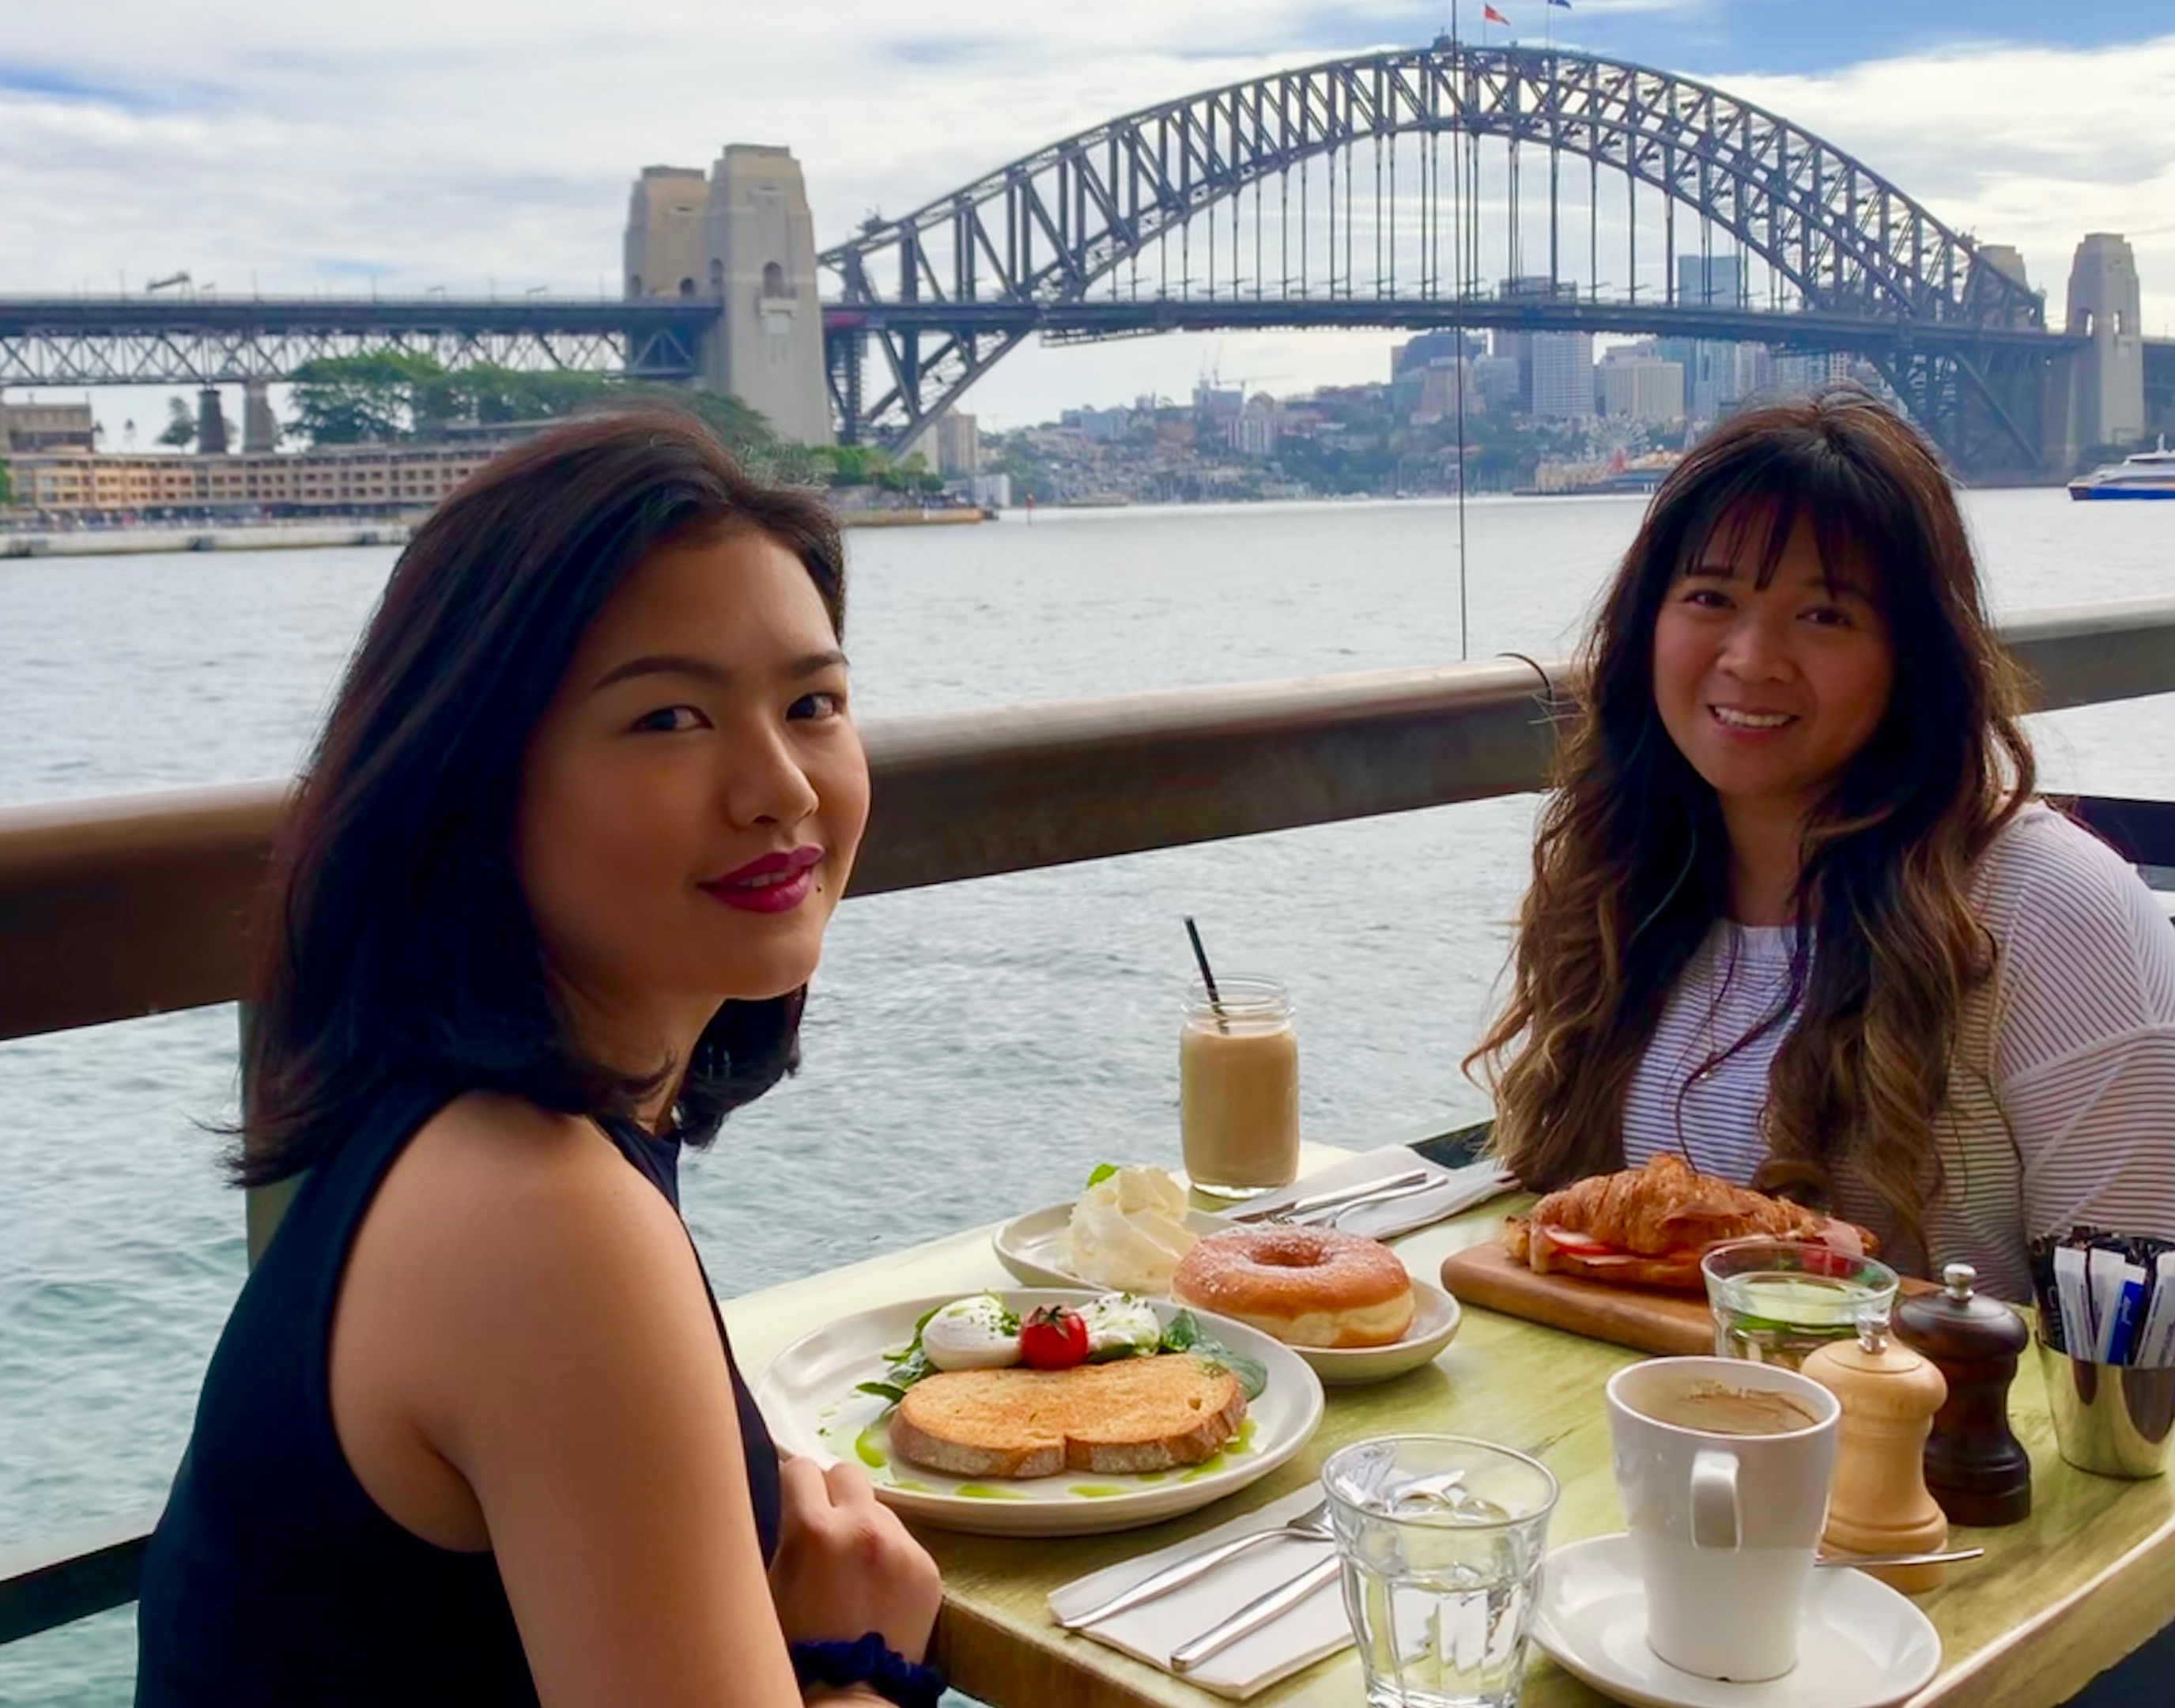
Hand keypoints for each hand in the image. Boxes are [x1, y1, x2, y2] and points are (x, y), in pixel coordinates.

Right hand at [769, 1458, 942, 1663]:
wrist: (849, 1693)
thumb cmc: (796, 1644)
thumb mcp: (772, 1581)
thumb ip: (784, 1532)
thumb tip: (789, 1498)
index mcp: (813, 1529)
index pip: (802, 1468)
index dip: (795, 1486)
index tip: (795, 1503)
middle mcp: (862, 1526)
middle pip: (847, 1472)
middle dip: (833, 1494)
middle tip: (828, 1527)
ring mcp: (901, 1545)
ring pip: (878, 1508)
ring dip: (864, 1526)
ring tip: (856, 1570)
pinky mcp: (927, 1566)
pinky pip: (903, 1541)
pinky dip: (890, 1556)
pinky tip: (879, 1590)